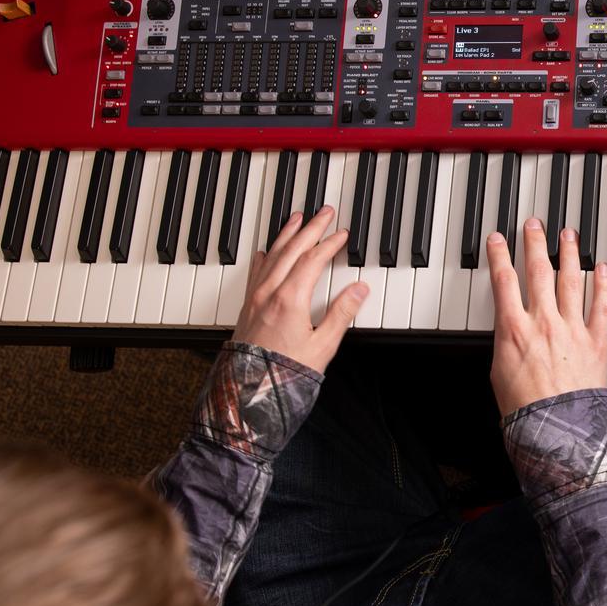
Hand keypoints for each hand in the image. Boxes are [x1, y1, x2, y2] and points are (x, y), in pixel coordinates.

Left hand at [230, 206, 367, 372]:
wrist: (249, 392)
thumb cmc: (285, 373)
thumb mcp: (323, 345)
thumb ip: (342, 314)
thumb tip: (359, 289)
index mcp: (290, 300)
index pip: (313, 260)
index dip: (329, 244)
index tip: (342, 234)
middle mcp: (269, 293)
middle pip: (291, 250)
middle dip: (310, 228)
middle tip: (324, 213)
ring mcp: (255, 298)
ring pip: (271, 255)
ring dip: (286, 234)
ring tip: (296, 219)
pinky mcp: (247, 306)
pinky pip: (255, 271)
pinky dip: (264, 256)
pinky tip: (265, 250)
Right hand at [487, 218, 606, 415]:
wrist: (557, 429)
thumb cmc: (525, 409)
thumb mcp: (498, 372)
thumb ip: (505, 342)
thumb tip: (509, 329)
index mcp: (514, 330)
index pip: (504, 282)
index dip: (500, 255)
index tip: (498, 238)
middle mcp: (544, 323)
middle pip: (539, 272)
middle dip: (535, 244)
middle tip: (535, 224)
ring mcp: (572, 329)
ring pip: (571, 282)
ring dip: (569, 254)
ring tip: (569, 234)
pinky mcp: (596, 341)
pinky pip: (601, 306)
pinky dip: (603, 285)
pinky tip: (603, 268)